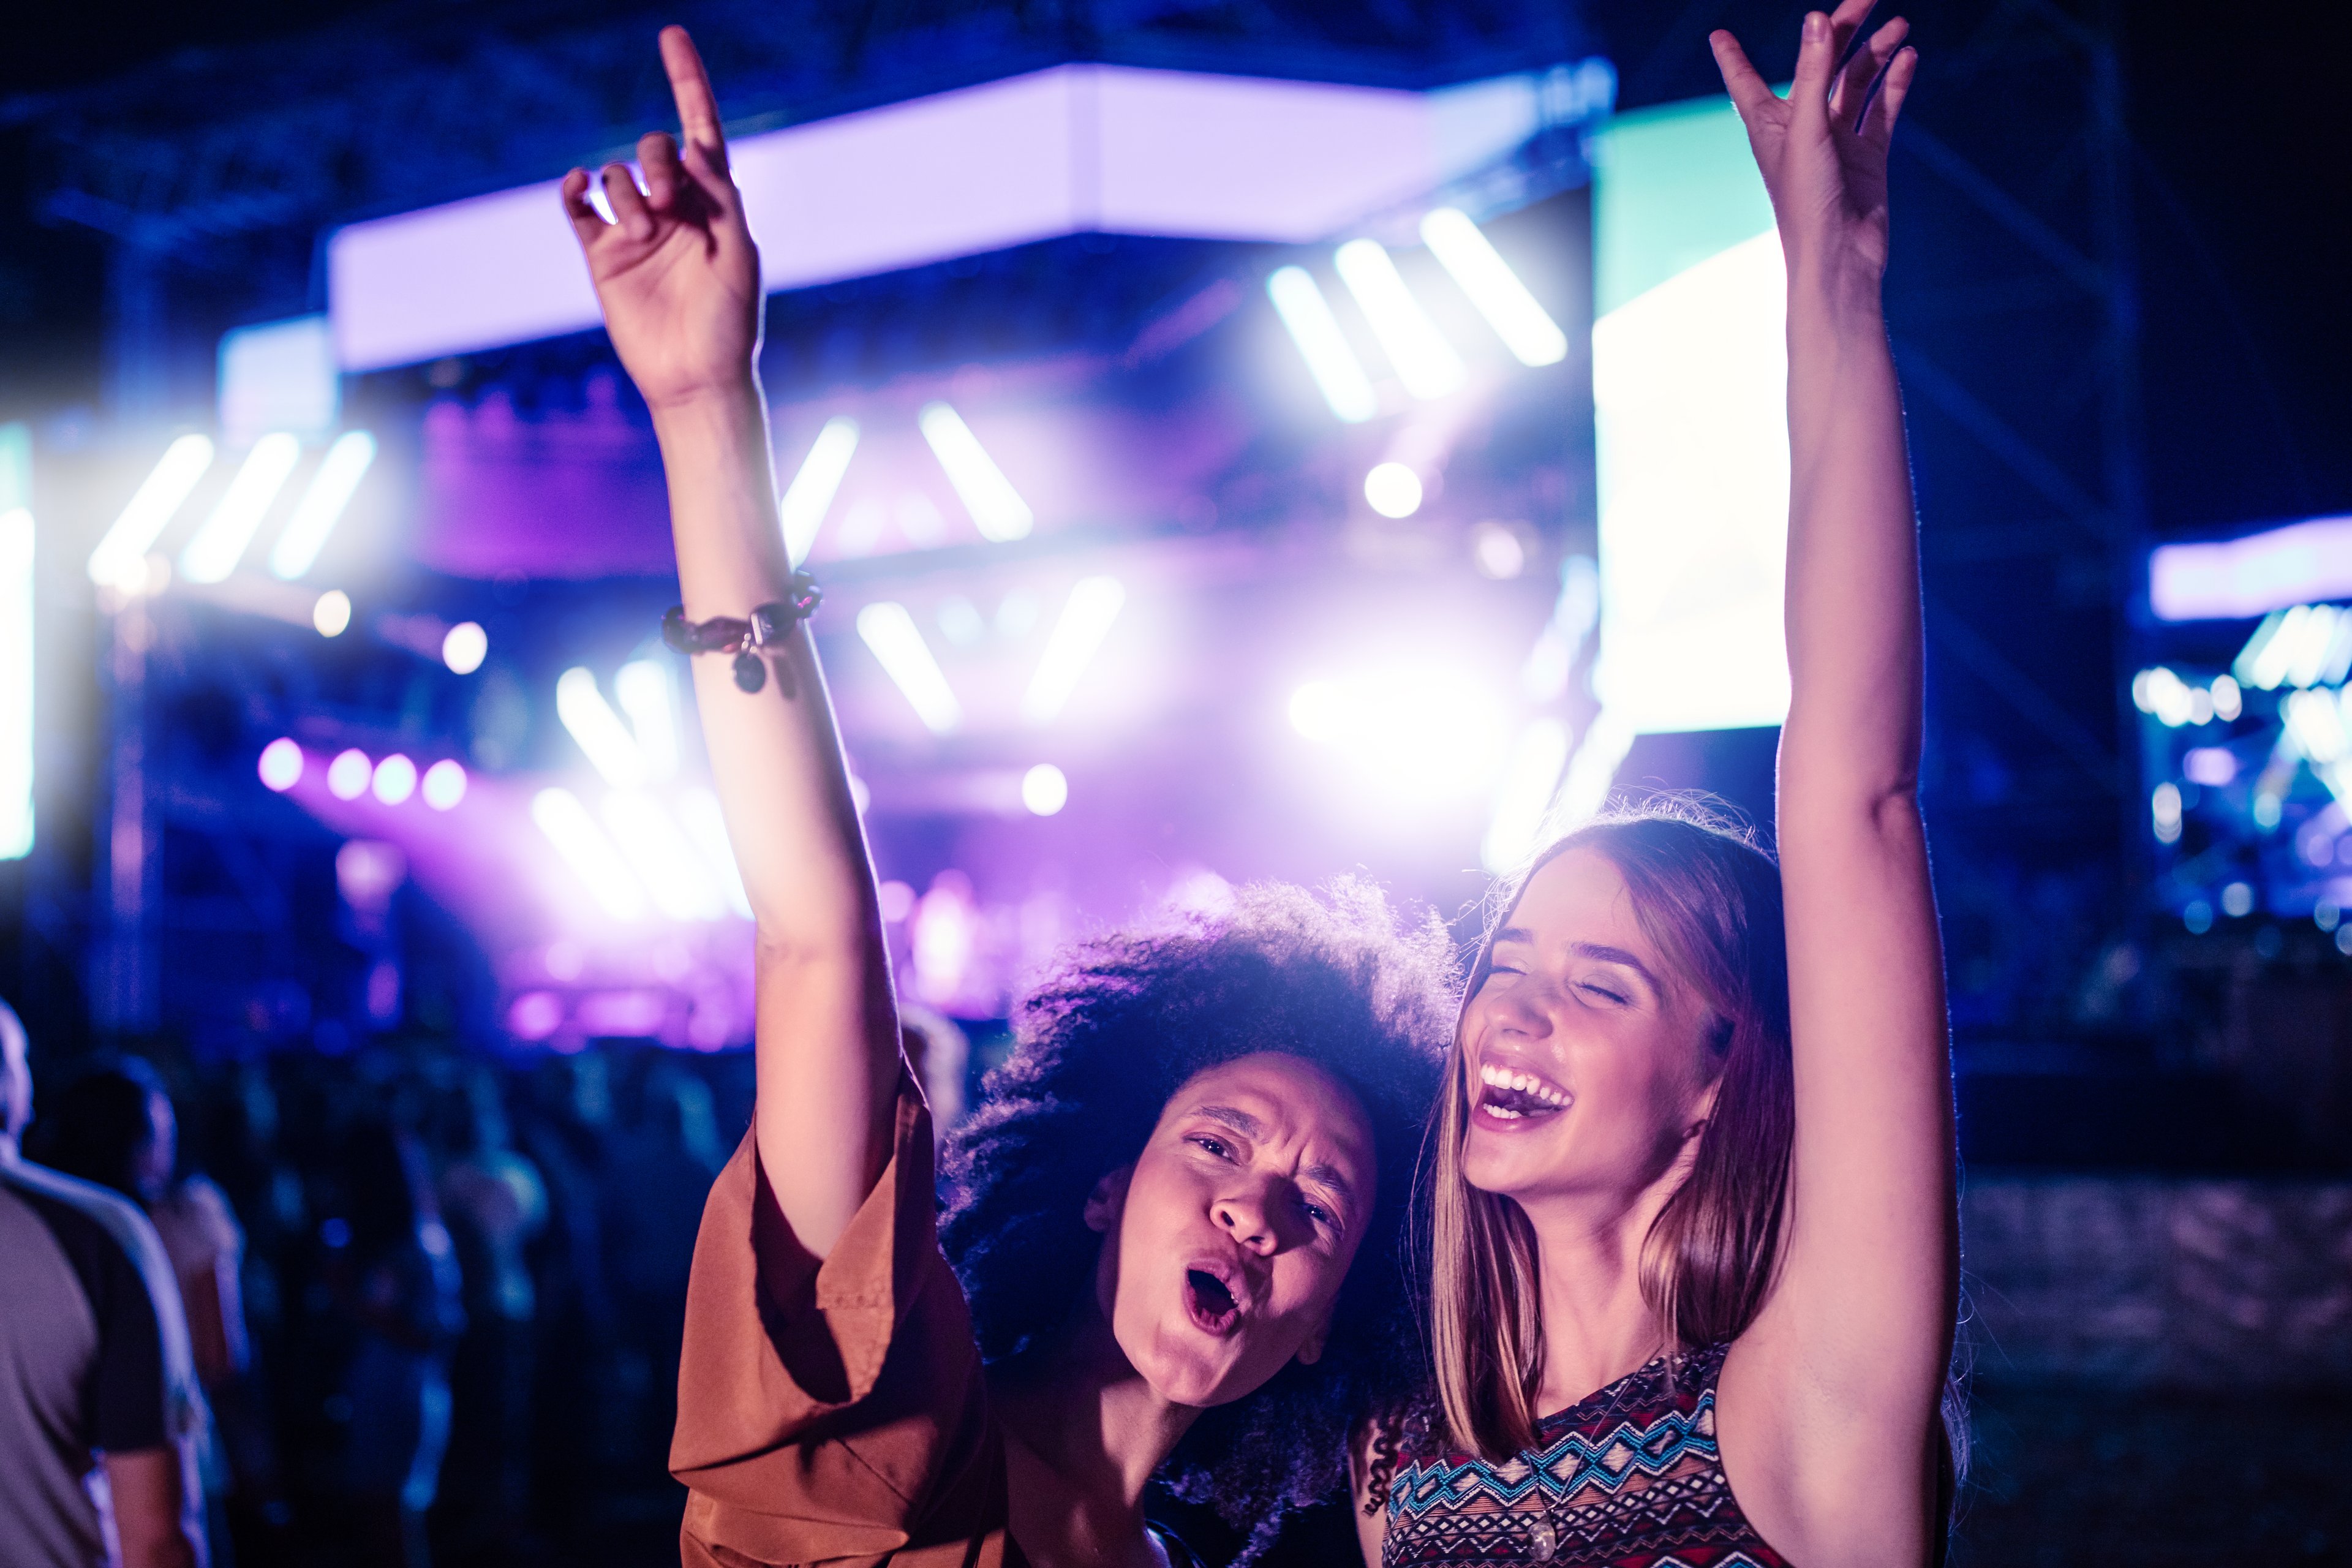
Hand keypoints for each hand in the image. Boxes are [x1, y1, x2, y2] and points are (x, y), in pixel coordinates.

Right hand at [562, 28, 761, 411]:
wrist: (694, 379)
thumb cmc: (730, 325)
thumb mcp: (740, 259)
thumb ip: (723, 201)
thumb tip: (697, 148)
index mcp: (714, 204)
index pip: (701, 130)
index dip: (688, 83)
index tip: (673, 36)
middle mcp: (672, 209)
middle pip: (652, 149)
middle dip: (657, 161)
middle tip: (667, 202)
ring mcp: (633, 229)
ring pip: (613, 175)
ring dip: (624, 192)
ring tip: (641, 231)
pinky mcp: (601, 253)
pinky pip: (576, 205)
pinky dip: (572, 189)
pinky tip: (576, 188)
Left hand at [1711, 3, 1917, 286]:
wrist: (1840, 258)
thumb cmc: (1807, 202)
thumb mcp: (1805, 131)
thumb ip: (1812, 73)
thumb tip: (1817, 19)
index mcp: (1769, 126)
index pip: (1745, 81)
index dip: (1732, 58)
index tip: (1717, 35)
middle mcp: (1802, 129)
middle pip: (1820, 65)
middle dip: (1842, 28)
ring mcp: (1837, 141)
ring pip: (1856, 83)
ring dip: (1876, 53)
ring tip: (1900, 26)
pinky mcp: (1868, 156)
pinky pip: (1882, 110)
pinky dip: (1895, 83)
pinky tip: (1909, 57)